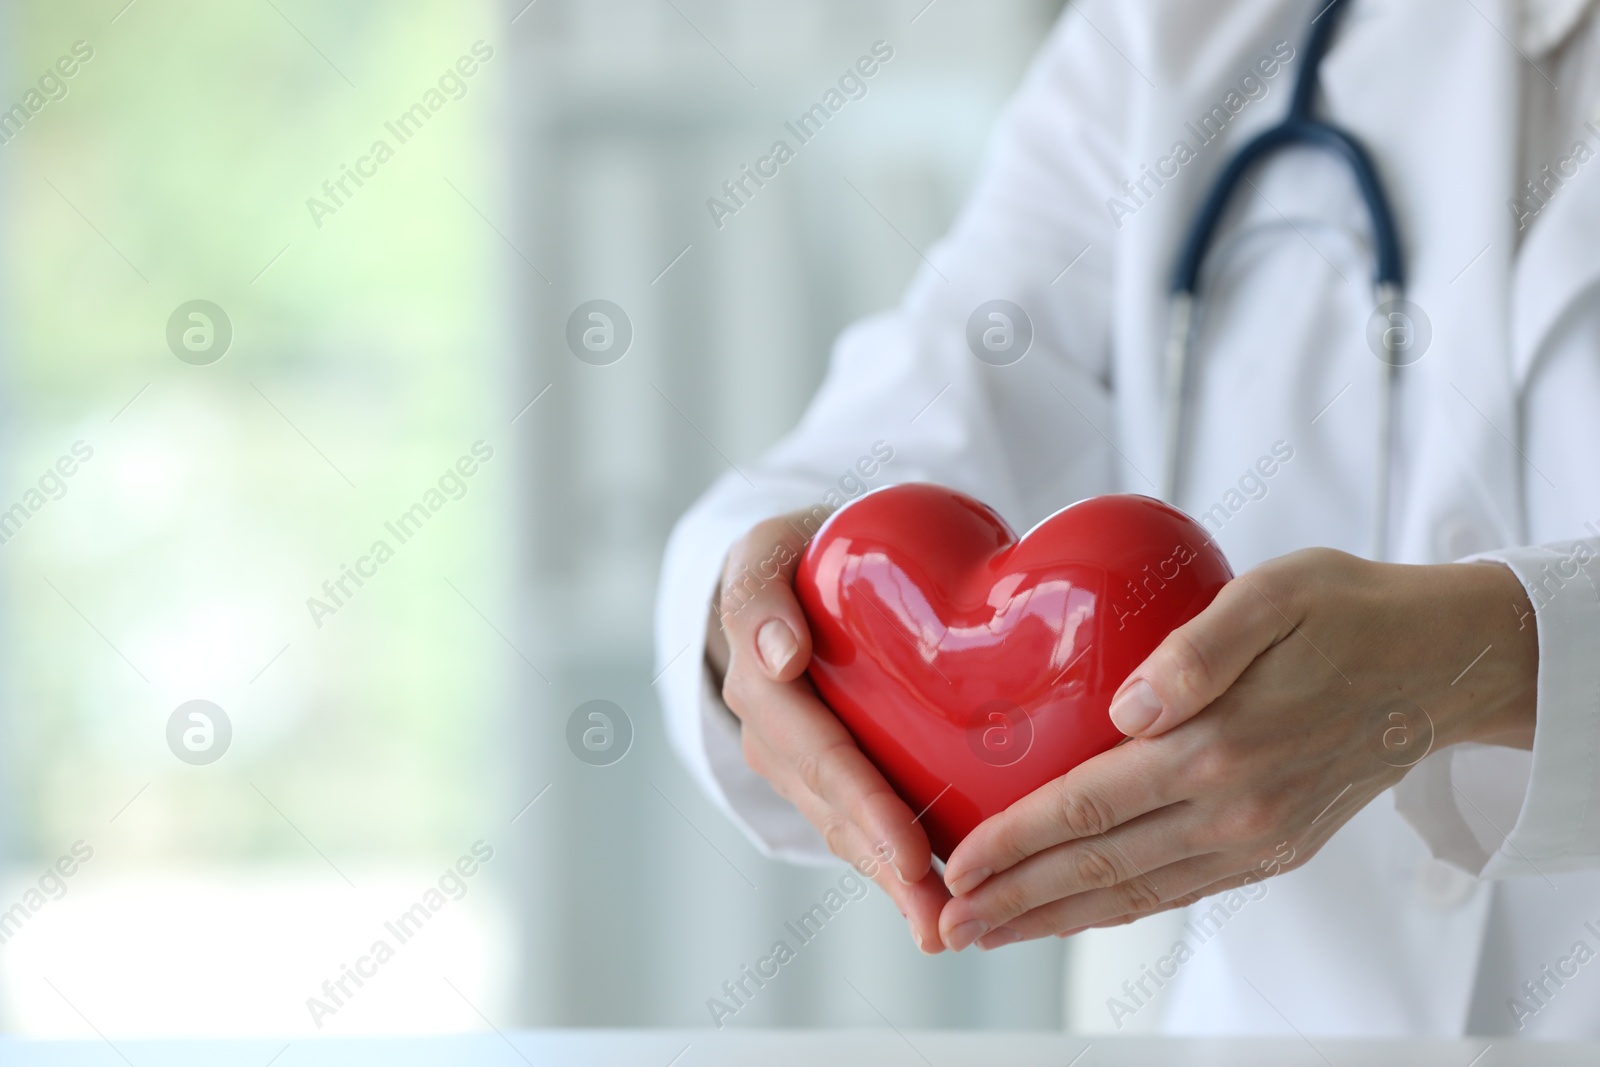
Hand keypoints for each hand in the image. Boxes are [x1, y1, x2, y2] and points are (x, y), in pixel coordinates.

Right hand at [708, 509, 950, 952]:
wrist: (797, 567)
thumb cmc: (797, 553)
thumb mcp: (766, 550)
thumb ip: (759, 594)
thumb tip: (781, 655)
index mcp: (760, 682)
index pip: (816, 752)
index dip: (864, 804)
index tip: (910, 850)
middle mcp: (773, 736)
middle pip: (835, 810)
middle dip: (887, 866)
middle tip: (939, 915)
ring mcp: (799, 763)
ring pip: (848, 830)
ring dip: (894, 883)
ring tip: (945, 930)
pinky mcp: (832, 773)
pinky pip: (861, 823)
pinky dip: (897, 866)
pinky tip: (941, 906)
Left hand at [936, 547, 1537, 951]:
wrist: (1443, 664)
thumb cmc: (1350, 611)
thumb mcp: (1277, 595)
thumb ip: (1199, 648)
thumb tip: (1127, 708)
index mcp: (1221, 748)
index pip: (1089, 807)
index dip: (1016, 841)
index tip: (956, 867)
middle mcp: (1237, 811)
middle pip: (1101, 868)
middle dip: (1016, 900)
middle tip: (947, 924)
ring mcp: (1258, 840)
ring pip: (1136, 893)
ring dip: (1057, 917)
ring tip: (992, 931)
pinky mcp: (1275, 849)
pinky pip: (1179, 891)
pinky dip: (1119, 908)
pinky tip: (1078, 911)